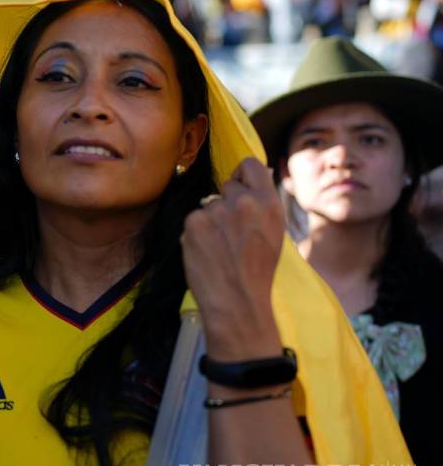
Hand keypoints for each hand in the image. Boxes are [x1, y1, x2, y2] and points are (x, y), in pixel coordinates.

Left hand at [181, 157, 285, 359]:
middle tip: (232, 233)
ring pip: (208, 205)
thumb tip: (248, 179)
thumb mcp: (273, 232)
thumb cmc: (257, 271)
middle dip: (226, 204)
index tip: (240, 189)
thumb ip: (261, 204)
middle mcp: (244, 202)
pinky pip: (194, 220)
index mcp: (269, 203)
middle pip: (226, 186)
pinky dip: (197, 234)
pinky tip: (207, 252)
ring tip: (221, 247)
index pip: (249, 164)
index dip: (242, 176)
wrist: (238, 300)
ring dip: (211, 221)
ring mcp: (217, 211)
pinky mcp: (194, 222)